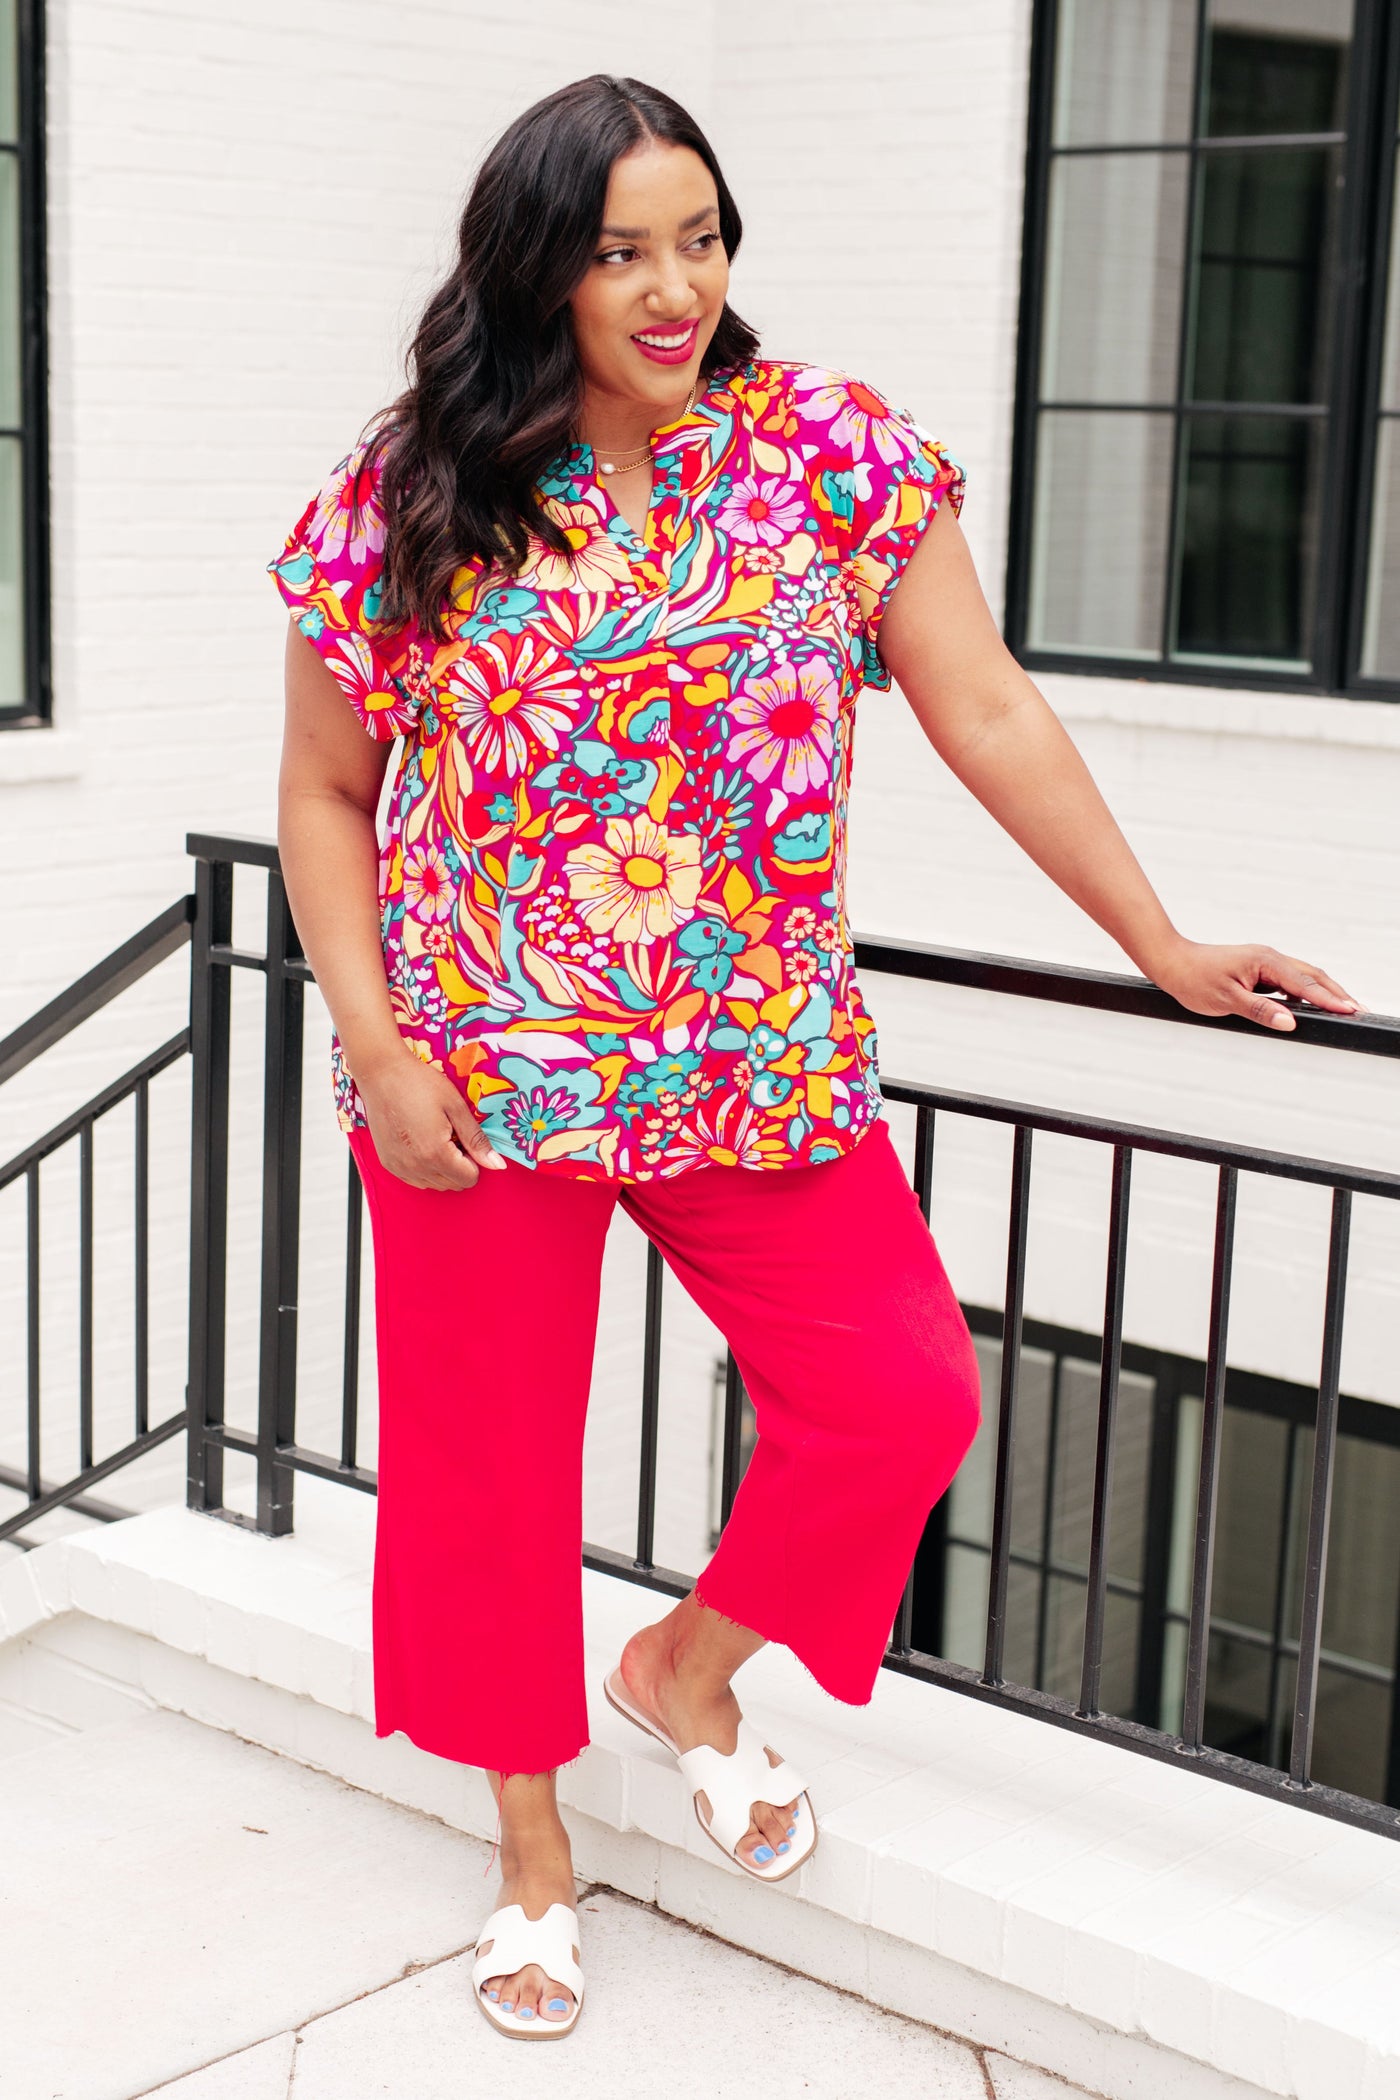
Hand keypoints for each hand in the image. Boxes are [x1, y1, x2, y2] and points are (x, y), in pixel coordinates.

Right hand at [354, 1045, 508, 1188]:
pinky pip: (415, 1179)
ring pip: (435, 1184)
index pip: (469, 1179)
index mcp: (436, 1154)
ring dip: (442, 1168)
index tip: (464, 1138)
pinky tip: (420, 1142)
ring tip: (435, 1137)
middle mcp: (416, 1167)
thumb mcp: (456, 1107)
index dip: (474, 1160)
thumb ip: (477, 1140)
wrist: (382, 1074)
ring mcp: (399, 1167)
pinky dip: (424, 1167)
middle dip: (459, 1164)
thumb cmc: (419, 1084)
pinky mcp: (388, 1164)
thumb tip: (497, 1165)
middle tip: (451, 1135)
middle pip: (453, 1184)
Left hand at [1148, 938, 1363, 1032]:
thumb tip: (1289, 1021)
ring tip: (1340, 1008)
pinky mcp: (1258, 967)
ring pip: (1302, 976)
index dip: (1330, 999)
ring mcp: (1264, 961)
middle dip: (1336, 993)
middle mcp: (1269, 957)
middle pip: (1312, 975)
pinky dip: (1303, 990)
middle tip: (1356, 1010)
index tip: (1351, 1010)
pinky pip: (1288, 978)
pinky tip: (1306, 1005)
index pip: (1305, 984)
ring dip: (1322, 991)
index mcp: (1266, 961)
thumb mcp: (1227, 1000)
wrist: (1172, 962)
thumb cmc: (1193, 978)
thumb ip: (1261, 1011)